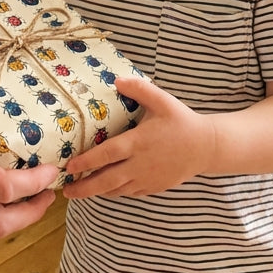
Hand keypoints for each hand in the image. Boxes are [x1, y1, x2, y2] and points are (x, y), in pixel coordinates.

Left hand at [62, 75, 215, 199]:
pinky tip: (104, 189)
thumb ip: (139, 89)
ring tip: (78, 192)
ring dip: (97, 192)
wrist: (207, 147)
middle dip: (84, 187)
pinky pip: (130, 193)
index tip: (69, 166)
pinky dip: (115, 192)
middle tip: (66, 190)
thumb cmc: (182, 121)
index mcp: (139, 142)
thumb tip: (116, 80)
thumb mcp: (162, 100)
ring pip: (117, 190)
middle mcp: (140, 164)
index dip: (87, 161)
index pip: (107, 154)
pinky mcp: (155, 187)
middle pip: (107, 180)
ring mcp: (147, 178)